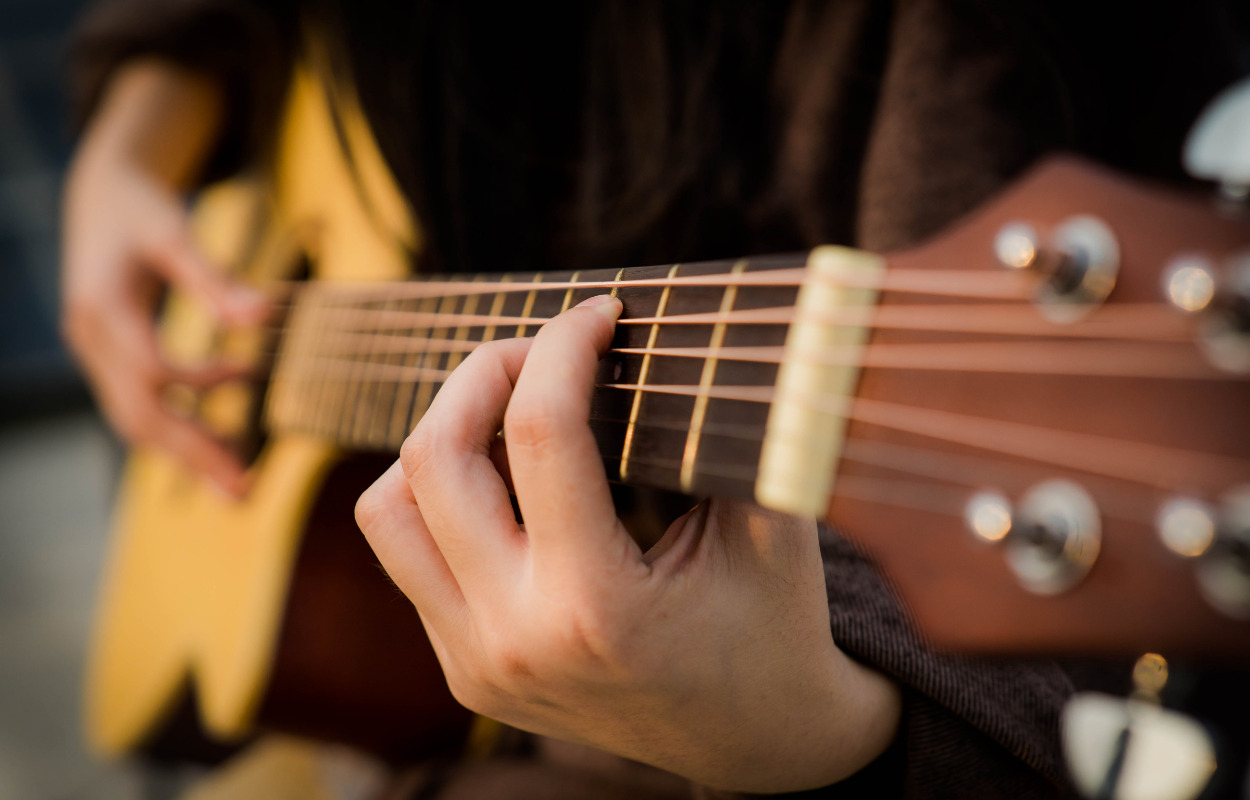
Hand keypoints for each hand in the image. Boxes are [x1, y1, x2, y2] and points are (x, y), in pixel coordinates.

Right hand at [62, 156, 265, 495]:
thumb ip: (214, 277)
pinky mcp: (107, 359)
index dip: (199, 385)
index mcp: (103, 307)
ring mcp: (94, 354)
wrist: (99, 194)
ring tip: (239, 479)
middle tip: (245, 490)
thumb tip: (263, 316)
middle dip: (192, 454)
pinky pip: (139, 407)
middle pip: (139, 414)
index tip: (248, 379)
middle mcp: (90, 339)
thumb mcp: (175, 232)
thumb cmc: (140, 207)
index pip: (149, 369)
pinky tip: (221, 435)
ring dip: (186, 452)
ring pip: (135, 420)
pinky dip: (179, 426)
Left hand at [355, 295, 900, 791]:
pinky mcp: (463, 671)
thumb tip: (692, 334)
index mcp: (595, 607)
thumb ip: (732, 432)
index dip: (564, 345)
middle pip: (434, 459)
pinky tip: (510, 482)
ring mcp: (476, 663)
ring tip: (508, 413)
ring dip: (439, 438)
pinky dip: (443, 499)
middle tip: (542, 348)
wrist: (757, 744)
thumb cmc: (775, 628)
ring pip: (388, 510)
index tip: (599, 314)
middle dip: (483, 371)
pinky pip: (409, 558)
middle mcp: (513, 640)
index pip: (540, 432)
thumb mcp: (774, 528)